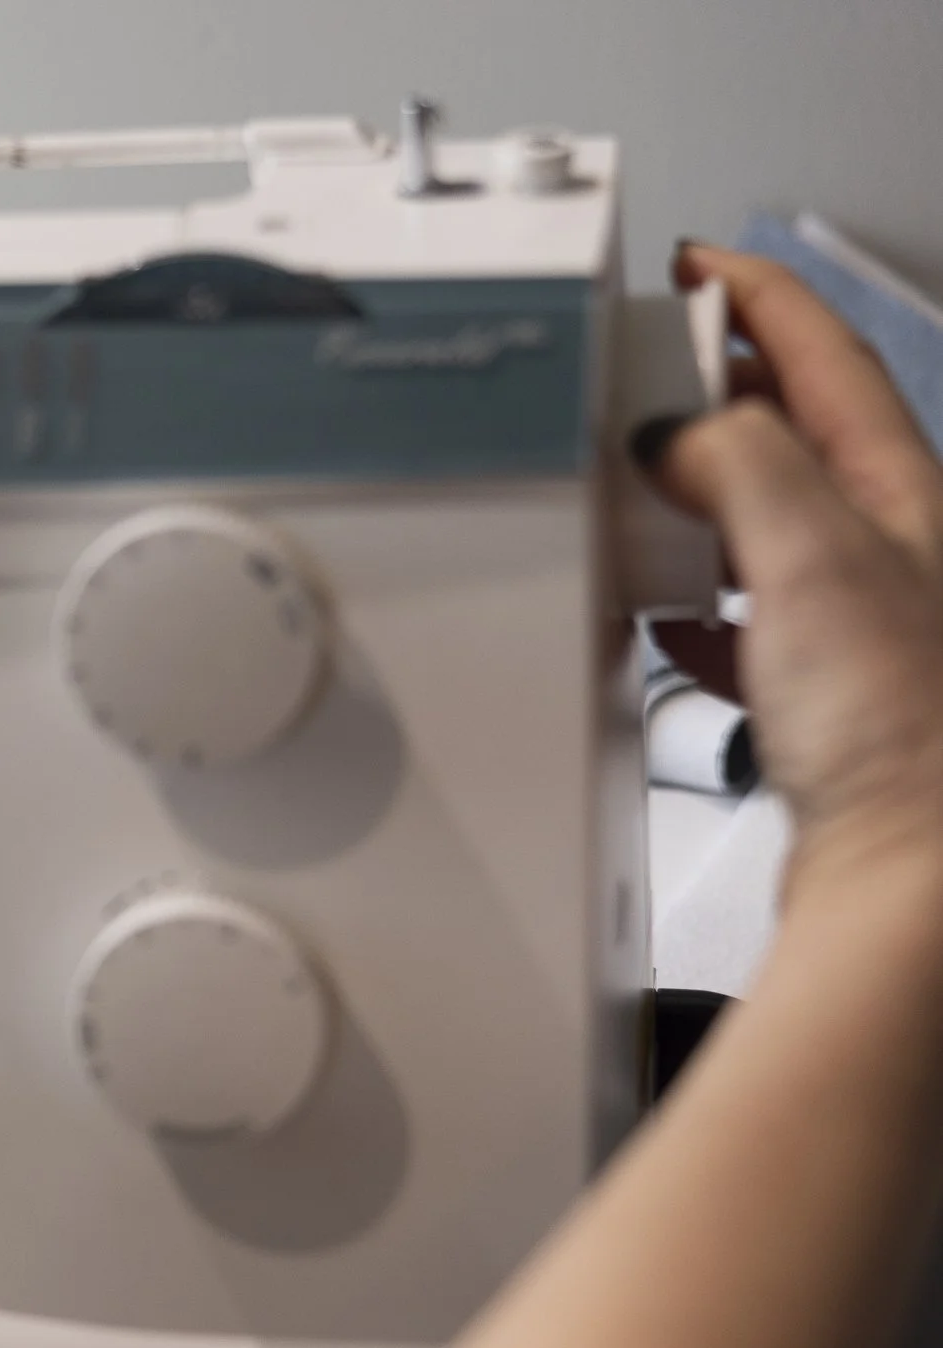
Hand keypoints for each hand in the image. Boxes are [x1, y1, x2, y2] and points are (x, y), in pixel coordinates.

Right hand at [645, 244, 942, 896]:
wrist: (915, 877)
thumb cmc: (901, 732)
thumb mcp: (808, 555)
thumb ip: (739, 464)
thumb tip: (677, 432)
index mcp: (902, 494)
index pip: (825, 357)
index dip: (756, 297)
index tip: (695, 265)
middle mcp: (894, 550)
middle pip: (798, 433)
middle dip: (718, 390)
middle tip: (643, 376)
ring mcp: (863, 623)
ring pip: (769, 523)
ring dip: (700, 495)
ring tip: (638, 492)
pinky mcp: (825, 696)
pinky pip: (748, 616)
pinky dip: (695, 600)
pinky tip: (666, 619)